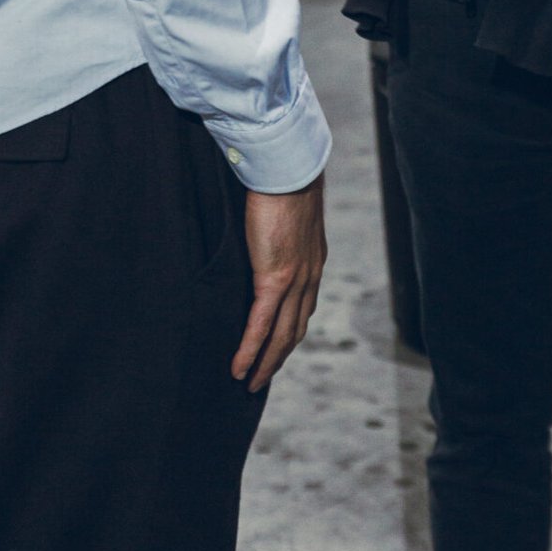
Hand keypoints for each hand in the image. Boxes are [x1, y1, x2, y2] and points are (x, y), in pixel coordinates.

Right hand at [232, 177, 326, 390]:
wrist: (287, 168)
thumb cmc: (281, 181)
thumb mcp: (285, 213)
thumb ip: (278, 231)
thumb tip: (263, 234)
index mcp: (313, 262)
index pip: (304, 308)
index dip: (291, 333)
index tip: (278, 349)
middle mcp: (309, 277)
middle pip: (296, 330)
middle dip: (278, 357)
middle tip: (262, 378)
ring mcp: (294, 280)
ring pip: (281, 335)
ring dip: (266, 362)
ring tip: (249, 382)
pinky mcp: (274, 278)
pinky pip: (261, 324)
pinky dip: (250, 349)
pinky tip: (238, 367)